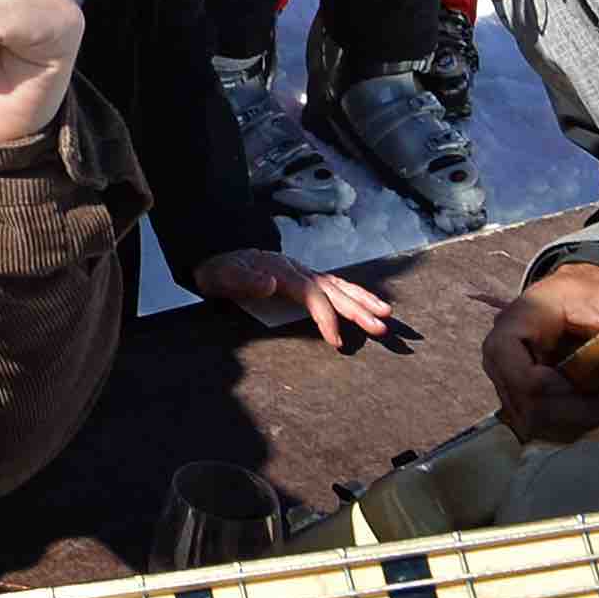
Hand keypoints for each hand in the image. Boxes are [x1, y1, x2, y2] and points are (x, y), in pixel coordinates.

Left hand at [196, 247, 399, 348]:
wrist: (211, 257)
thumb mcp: (221, 276)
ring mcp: (301, 272)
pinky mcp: (302, 278)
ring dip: (363, 300)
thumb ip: (243, 280)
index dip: (325, 317)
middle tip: (381, 327)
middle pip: (332, 290)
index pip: (311, 295)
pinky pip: (332, 285)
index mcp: (280, 270)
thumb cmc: (217, 271)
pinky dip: (352, 294)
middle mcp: (296, 269)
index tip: (336, 340)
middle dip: (358, 309)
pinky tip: (367, 303)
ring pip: (338, 285)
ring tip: (387, 314)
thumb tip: (270, 283)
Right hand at [481, 260, 598, 442]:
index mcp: (514, 325)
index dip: (569, 397)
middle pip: (528, 410)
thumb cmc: (596, 295)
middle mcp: (497, 355)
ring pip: (530, 423)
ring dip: (574, 423)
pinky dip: (566, 424)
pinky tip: (589, 406)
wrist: (576, 287)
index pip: (527, 382)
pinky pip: (533, 423)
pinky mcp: (514, 391)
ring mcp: (502, 376)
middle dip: (579, 415)